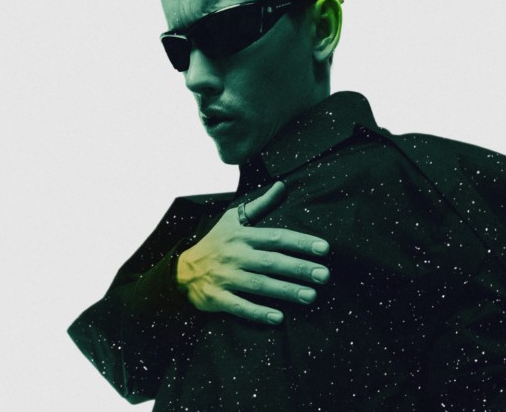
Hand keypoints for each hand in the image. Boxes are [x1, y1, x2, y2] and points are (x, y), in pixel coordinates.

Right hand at [176, 181, 330, 324]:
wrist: (181, 270)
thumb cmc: (215, 242)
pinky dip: (258, 313)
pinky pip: (239, 306)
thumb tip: (282, 186)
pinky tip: (278, 318)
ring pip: (259, 285)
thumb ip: (261, 205)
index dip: (300, 242)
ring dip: (285, 291)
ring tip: (311, 296)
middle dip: (298, 268)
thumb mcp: (233, 219)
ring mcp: (226, 278)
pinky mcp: (217, 298)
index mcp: (243, 236)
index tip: (324, 248)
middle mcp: (236, 255)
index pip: (276, 237)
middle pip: (271, 262)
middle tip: (324, 275)